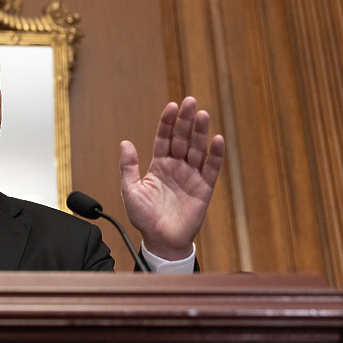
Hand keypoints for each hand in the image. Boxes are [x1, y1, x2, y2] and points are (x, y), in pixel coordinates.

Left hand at [119, 97, 224, 259]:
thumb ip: (128, 167)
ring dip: (200, 132)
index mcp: (159, 165)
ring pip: (197, 149)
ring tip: (202, 114)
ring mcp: (191, 176)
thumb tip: (125, 143)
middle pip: (182, 139)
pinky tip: (217, 140)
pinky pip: (211, 169)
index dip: (167, 122)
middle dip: (185, 121)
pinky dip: (215, 155)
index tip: (171, 106)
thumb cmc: (144, 217)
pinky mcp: (204, 188)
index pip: (164, 138)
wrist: (160, 240)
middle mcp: (176, 167)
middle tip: (190, 102)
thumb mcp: (130, 190)